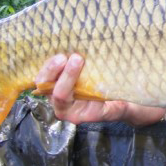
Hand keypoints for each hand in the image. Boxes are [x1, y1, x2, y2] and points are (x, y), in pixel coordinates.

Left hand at [36, 54, 165, 126]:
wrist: (119, 104)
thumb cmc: (120, 104)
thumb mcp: (119, 107)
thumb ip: (113, 107)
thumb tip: (112, 96)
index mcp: (75, 114)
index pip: (62, 96)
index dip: (67, 77)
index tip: (80, 59)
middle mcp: (63, 107)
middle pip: (48, 88)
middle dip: (55, 70)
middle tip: (70, 55)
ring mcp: (58, 95)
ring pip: (44, 81)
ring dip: (51, 66)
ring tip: (63, 53)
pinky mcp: (58, 85)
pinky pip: (48, 75)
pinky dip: (52, 63)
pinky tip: (61, 51)